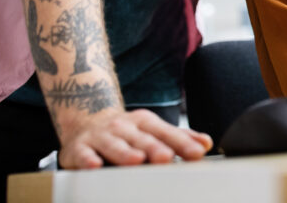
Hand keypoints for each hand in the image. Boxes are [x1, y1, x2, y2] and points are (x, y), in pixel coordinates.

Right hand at [57, 108, 212, 168]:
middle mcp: (125, 127)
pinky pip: (84, 154)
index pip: (167, 132)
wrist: (87, 122)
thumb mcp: (152, 129)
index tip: (198, 153)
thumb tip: (206, 143)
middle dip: (155, 148)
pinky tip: (94, 166)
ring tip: (137, 160)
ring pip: (115, 145)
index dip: (182, 143)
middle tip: (167, 157)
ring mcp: (102, 136)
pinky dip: (88, 160)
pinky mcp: (79, 148)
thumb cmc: (128, 132)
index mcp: (146, 122)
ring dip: (125, 153)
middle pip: (143, 139)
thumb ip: (179, 138)